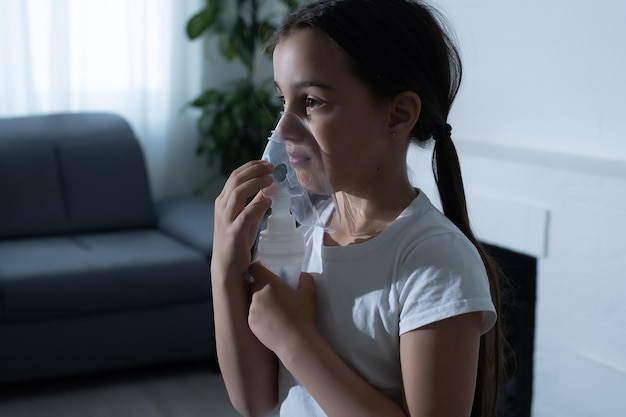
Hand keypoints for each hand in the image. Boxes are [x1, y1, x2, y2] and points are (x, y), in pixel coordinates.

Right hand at [211, 161, 273, 282]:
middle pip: (236, 180)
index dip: (251, 167)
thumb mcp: (248, 217)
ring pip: (237, 193)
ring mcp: (226, 219)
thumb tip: (271, 188)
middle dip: (254, 170)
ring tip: (271, 180)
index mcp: (223, 201)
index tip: (266, 163)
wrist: (227, 265)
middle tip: (271, 167)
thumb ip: (256, 202)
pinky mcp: (233, 232)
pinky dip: (258, 205)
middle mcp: (222, 207)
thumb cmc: (238, 240)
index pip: (235, 176)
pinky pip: (245, 214)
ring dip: (255, 183)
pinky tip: (269, 201)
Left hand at [248, 261, 317, 356]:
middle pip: (253, 284)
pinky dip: (259, 315)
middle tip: (273, 294)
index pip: (254, 268)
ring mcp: (252, 309)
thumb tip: (302, 274)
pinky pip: (252, 314)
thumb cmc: (303, 315)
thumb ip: (305, 279)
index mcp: (269, 284)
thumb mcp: (309, 293)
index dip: (257, 268)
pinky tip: (271, 322)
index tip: (263, 271)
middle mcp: (257, 294)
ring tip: (274, 311)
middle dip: (261, 286)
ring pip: (252, 300)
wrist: (295, 341)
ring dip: (260, 302)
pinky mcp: (250, 323)